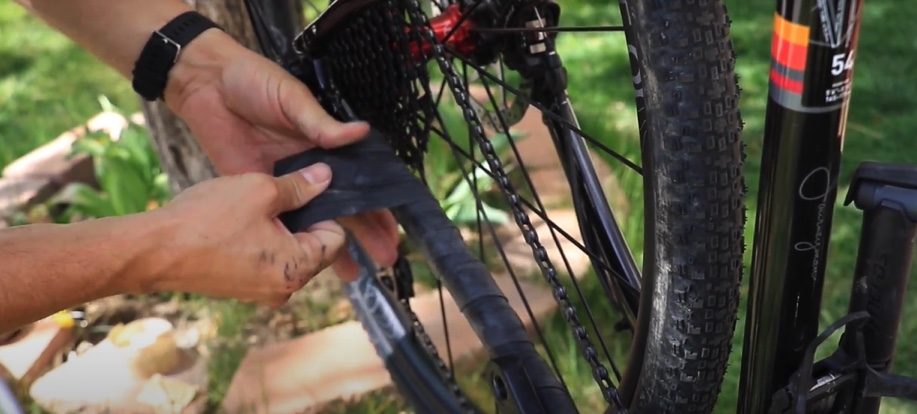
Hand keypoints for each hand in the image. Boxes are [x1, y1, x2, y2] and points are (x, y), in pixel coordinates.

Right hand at [150, 163, 342, 306]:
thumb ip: (299, 186)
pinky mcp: (241, 289)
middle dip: (301, 219)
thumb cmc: (207, 220)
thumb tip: (326, 178)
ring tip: (252, 207)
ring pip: (288, 253)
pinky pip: (265, 261)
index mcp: (297, 270)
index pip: (336, 239)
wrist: (153, 250)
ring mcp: (261, 293)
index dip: (326, 210)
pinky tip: (236, 223)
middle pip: (314, 248)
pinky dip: (259, 241)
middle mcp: (285, 290)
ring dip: (278, 228)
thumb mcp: (260, 190)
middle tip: (275, 195)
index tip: (305, 190)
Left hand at [163, 29, 397, 279]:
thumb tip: (362, 132)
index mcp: (325, 144)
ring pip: (316, 220)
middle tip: (385, 259)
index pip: (361, 179)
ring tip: (353, 275)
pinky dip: (296, 241)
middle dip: (366, 233)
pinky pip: (282, 219)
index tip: (395, 227)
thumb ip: (321, 124)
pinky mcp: (257, 190)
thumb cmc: (254, 82)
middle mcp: (310, 168)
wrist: (206, 85)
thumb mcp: (292, 99)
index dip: (379, 203)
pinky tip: (309, 261)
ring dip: (334, 246)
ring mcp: (285, 182)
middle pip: (345, 206)